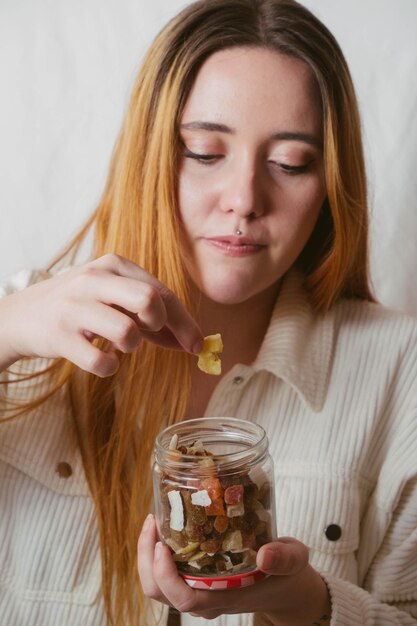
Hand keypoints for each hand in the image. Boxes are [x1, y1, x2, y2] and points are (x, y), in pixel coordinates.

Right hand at [0, 254, 202, 375]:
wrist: (23, 316)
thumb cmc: (81, 307)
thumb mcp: (113, 298)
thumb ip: (150, 315)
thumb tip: (192, 342)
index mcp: (114, 265)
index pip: (162, 292)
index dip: (185, 323)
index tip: (198, 345)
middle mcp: (94, 280)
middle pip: (150, 300)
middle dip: (160, 324)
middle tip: (147, 333)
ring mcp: (75, 307)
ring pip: (127, 332)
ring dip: (131, 347)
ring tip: (117, 344)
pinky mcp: (60, 336)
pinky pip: (102, 362)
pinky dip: (109, 367)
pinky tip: (100, 359)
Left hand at [137, 514, 330, 624]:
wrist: (287, 586)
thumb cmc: (287, 572)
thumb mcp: (294, 560)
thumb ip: (284, 558)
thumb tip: (266, 554)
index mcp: (226, 596)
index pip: (184, 600)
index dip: (166, 577)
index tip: (161, 545)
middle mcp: (206, 598)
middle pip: (160, 593)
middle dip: (146, 559)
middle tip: (153, 522)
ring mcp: (199, 591)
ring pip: (157, 586)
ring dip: (147, 556)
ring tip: (154, 521)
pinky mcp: (196, 581)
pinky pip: (165, 574)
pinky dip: (156, 553)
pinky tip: (165, 527)